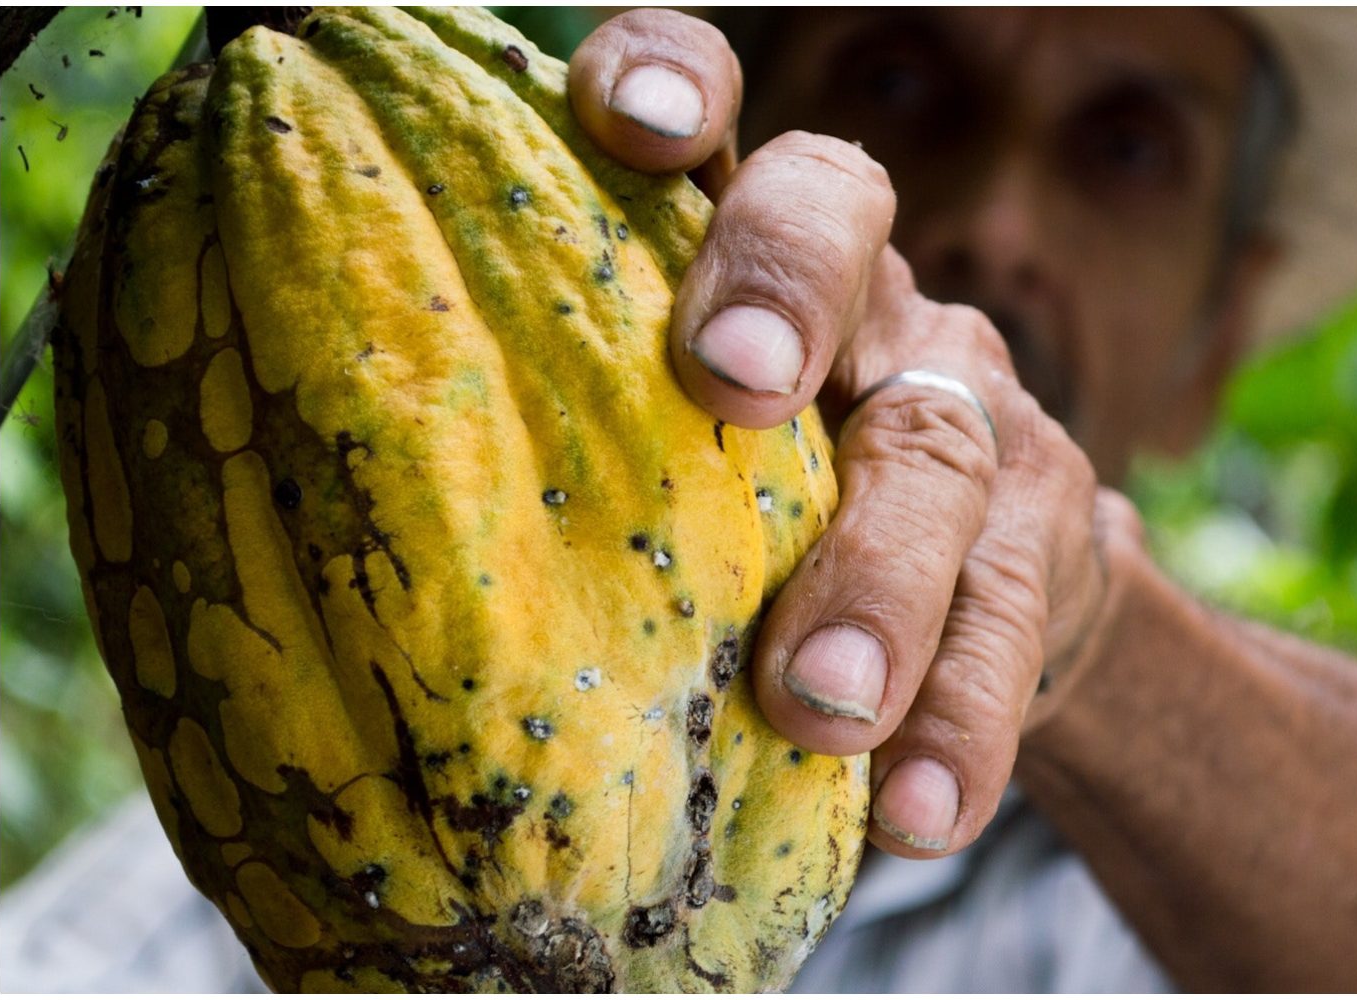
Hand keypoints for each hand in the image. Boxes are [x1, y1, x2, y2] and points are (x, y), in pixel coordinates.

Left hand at [570, 11, 1134, 857]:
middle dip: (785, 288)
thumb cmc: (757, 525)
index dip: (675, 81)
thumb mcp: (668, 459)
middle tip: (729, 382)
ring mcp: (969, 412)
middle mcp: (867, 301)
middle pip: (842, 227)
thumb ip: (571, 441)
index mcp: (744, 258)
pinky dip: (962, 724)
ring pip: (939, 455)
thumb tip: (307, 524)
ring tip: (821, 704)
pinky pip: (1012, 626)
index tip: (625, 119)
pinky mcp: (1049, 542)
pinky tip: (920, 816)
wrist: (987, 596)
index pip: (716, 119)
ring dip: (879, 579)